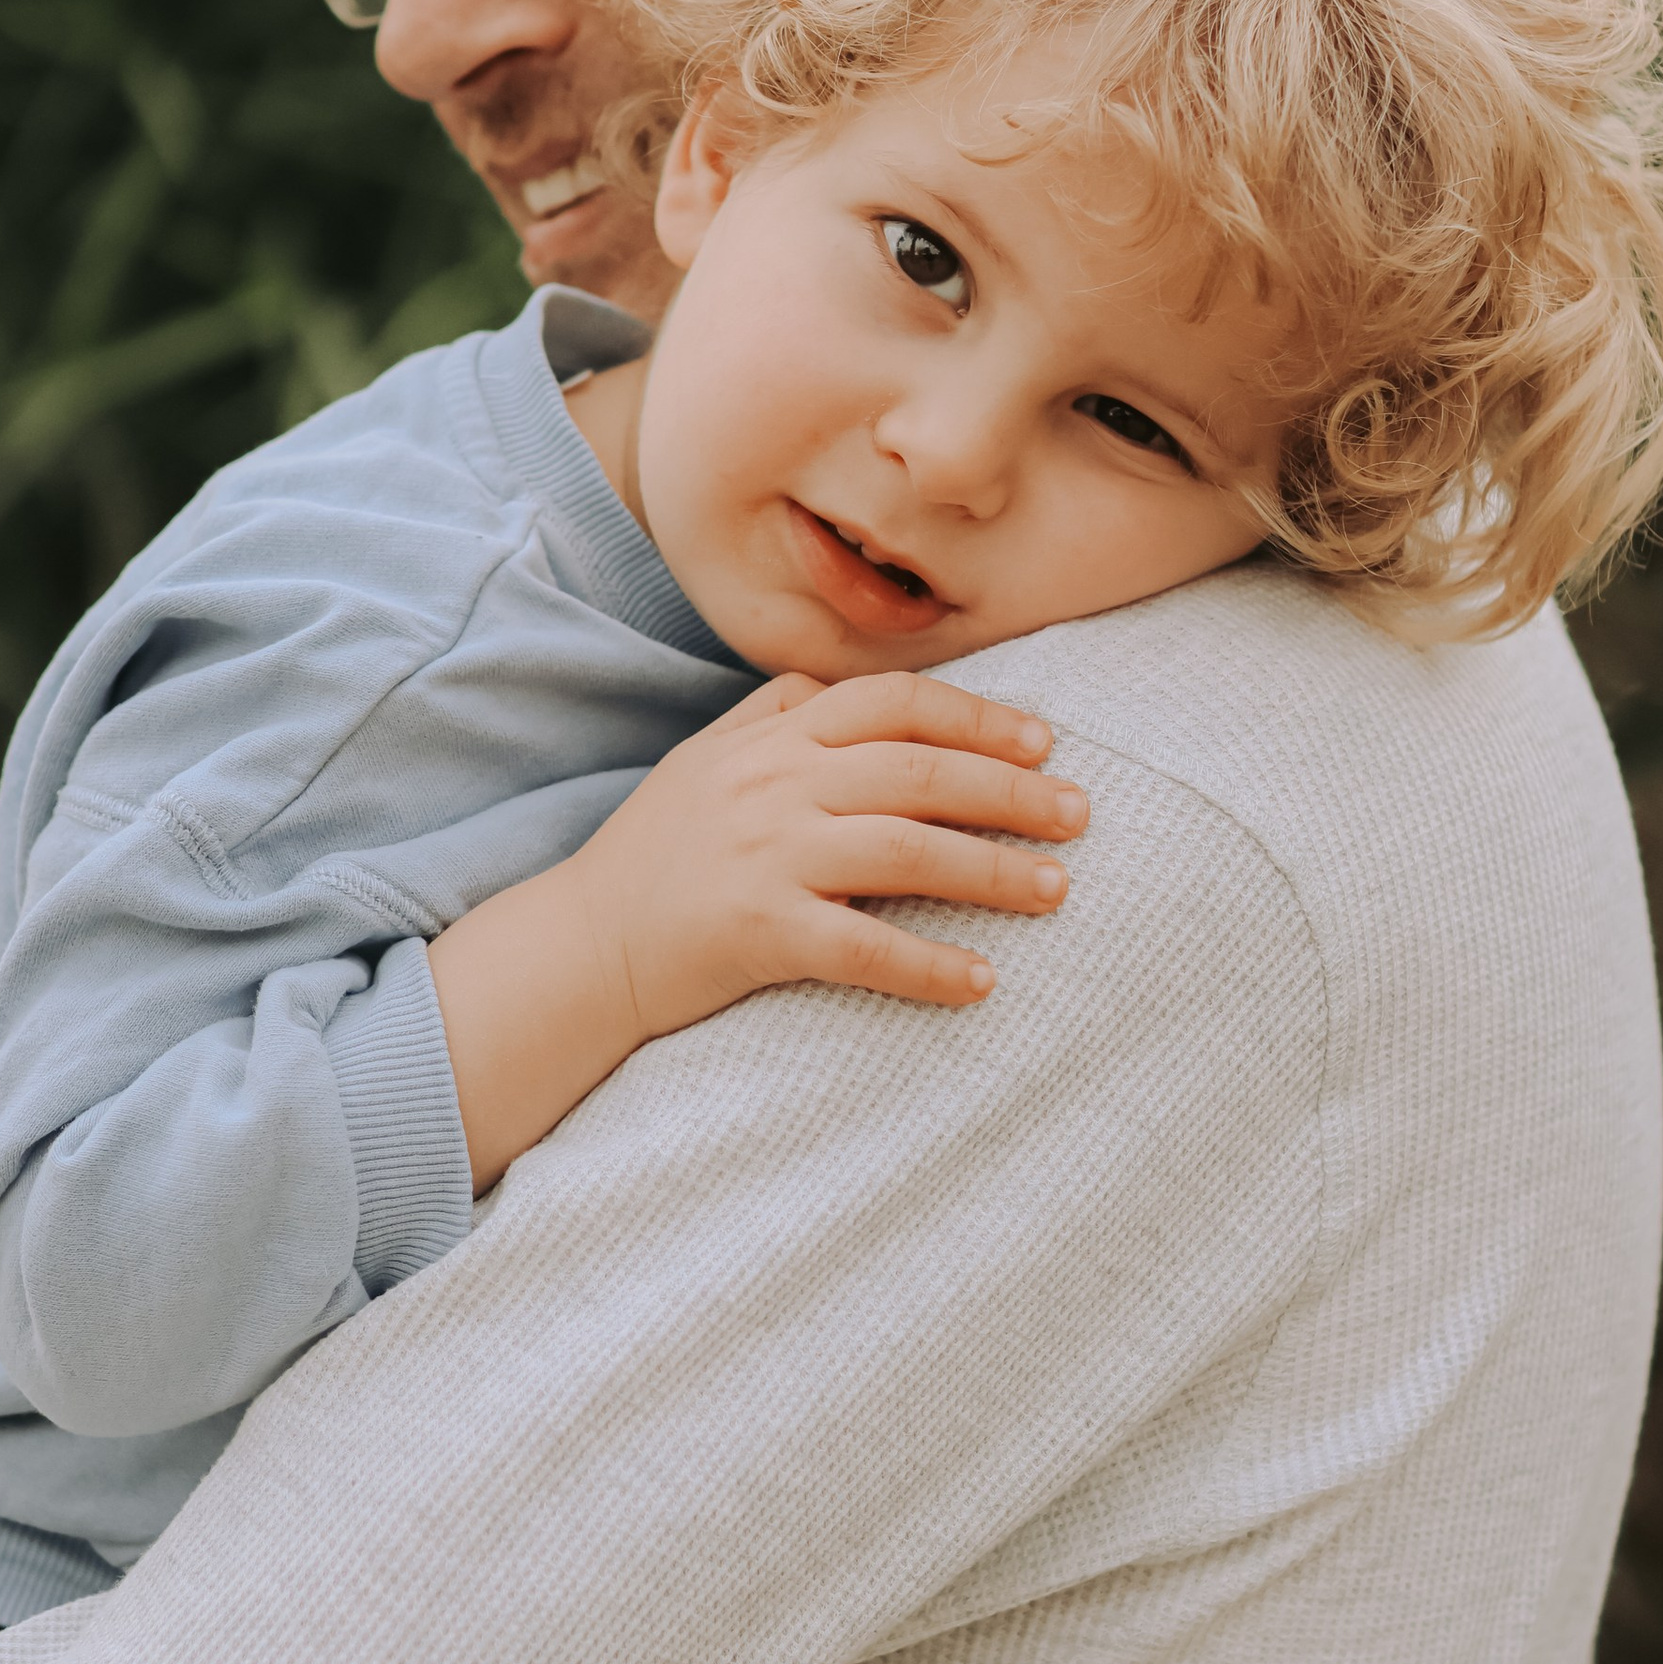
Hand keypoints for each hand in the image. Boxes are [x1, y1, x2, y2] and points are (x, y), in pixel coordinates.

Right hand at [573, 670, 1087, 1031]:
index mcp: (772, 738)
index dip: (976, 716)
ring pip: (906, 850)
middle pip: (918, 771)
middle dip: (1012, 791)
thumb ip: (769, 713)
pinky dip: (927, 967)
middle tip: (1080, 815)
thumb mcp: (704, 760)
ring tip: (1055, 890)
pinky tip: (980, 983)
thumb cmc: (654, 853)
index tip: (1043, 742)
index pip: (892, 704)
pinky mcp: (757, 932)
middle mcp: (774, 785)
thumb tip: (828, 680)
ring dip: (992, 871)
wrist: (582, 943)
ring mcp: (766, 857)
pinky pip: (862, 948)